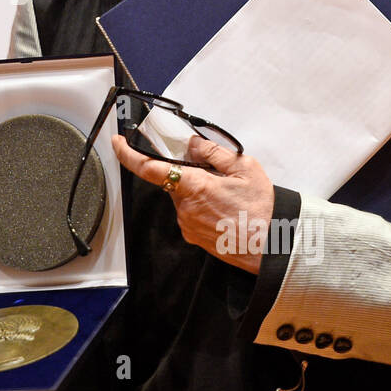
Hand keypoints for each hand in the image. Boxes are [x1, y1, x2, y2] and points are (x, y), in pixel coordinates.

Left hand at [111, 133, 275, 273]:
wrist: (272, 246)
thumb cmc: (262, 208)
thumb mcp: (244, 168)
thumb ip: (213, 152)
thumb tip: (191, 143)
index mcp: (194, 186)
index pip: (150, 168)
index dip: (129, 155)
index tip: (118, 143)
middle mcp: (184, 207)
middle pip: (173, 182)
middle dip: (188, 174)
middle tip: (217, 176)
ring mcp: (187, 224)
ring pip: (182, 198)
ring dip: (197, 192)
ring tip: (228, 197)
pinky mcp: (193, 237)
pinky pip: (190, 214)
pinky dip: (202, 207)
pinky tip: (224, 210)